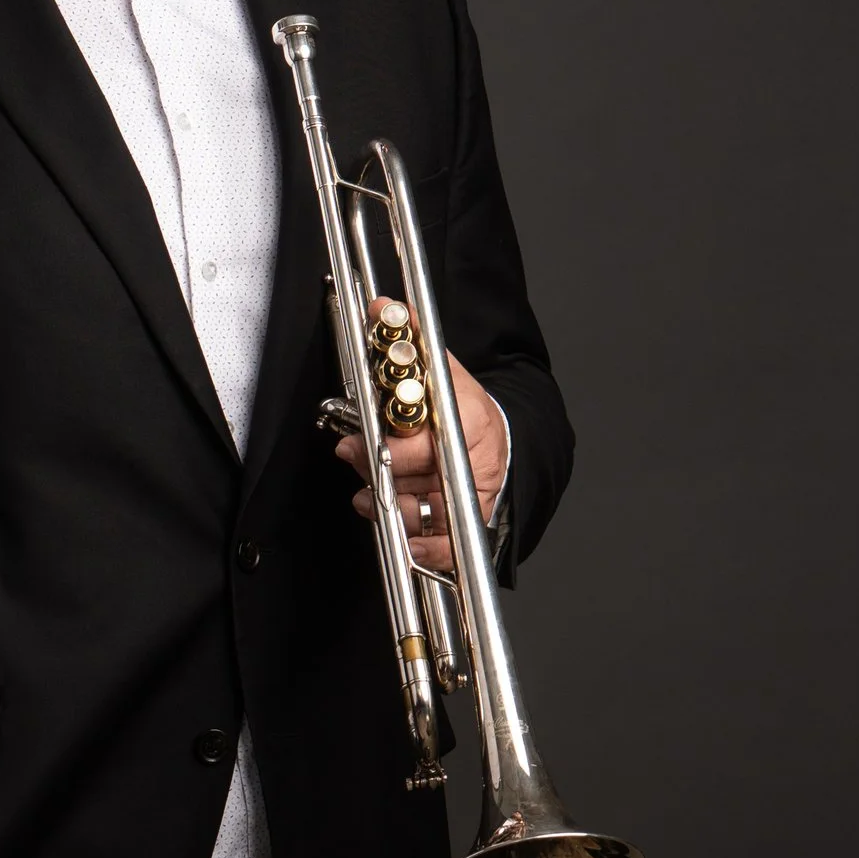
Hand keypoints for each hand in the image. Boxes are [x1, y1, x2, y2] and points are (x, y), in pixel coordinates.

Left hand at [336, 352, 508, 574]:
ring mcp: (471, 497)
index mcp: (470, 423)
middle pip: (414, 481)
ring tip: (367, 495)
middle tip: (353, 457)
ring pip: (419, 514)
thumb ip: (412, 342)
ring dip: (388, 508)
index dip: (388, 451)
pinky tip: (403, 538)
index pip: (422, 446)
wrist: (506, 441)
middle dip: (376, 471)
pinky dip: (423, 549)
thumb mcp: (443, 371)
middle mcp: (473, 463)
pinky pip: (445, 551)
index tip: (354, 444)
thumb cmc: (469, 410)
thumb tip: (381, 305)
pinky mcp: (469, 526)